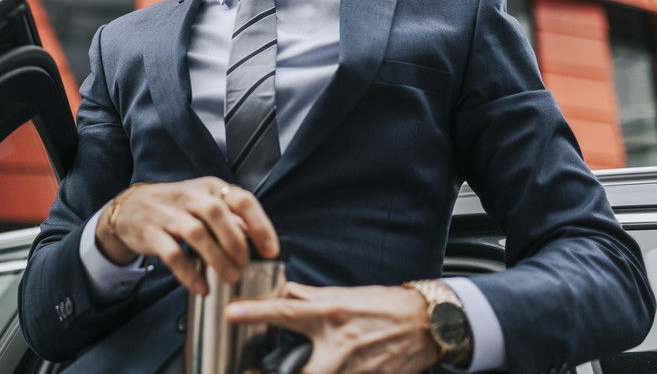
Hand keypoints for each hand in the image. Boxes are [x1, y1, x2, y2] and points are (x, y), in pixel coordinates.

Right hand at [95, 177, 279, 295]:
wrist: (130, 209)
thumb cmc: (177, 208)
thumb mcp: (204, 204)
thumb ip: (230, 219)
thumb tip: (259, 240)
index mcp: (209, 188)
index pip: (241, 199)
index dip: (260, 225)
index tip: (271, 251)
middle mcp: (189, 196)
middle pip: (217, 213)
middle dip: (235, 241)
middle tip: (246, 264)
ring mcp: (168, 213)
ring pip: (195, 232)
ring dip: (216, 258)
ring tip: (230, 278)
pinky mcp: (151, 232)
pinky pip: (172, 253)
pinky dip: (188, 272)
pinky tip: (201, 287)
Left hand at [223, 282, 439, 373]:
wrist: (426, 323)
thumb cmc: (382, 306)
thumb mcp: (342, 295)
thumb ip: (308, 297)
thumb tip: (279, 292)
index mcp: (330, 314)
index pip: (286, 311)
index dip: (256, 312)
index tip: (230, 313)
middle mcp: (340, 344)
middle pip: (302, 372)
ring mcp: (355, 369)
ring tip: (281, 373)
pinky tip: (321, 373)